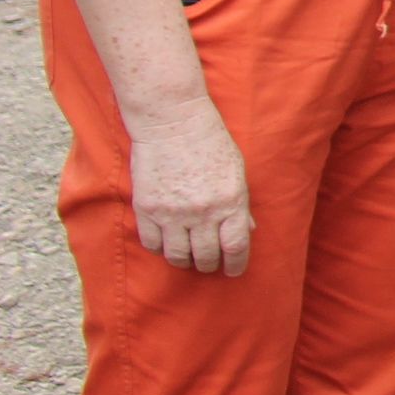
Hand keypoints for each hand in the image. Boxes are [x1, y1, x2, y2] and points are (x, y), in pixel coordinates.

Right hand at [129, 108, 251, 273]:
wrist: (173, 124)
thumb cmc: (211, 144)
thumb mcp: (236, 172)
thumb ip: (240, 204)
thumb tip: (247, 230)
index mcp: (231, 201)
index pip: (235, 247)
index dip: (236, 264)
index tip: (234, 270)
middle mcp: (203, 212)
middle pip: (206, 256)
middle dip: (209, 265)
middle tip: (209, 264)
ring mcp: (173, 212)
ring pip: (177, 256)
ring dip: (185, 261)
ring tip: (188, 257)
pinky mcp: (147, 209)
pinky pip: (152, 244)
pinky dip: (161, 249)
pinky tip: (167, 244)